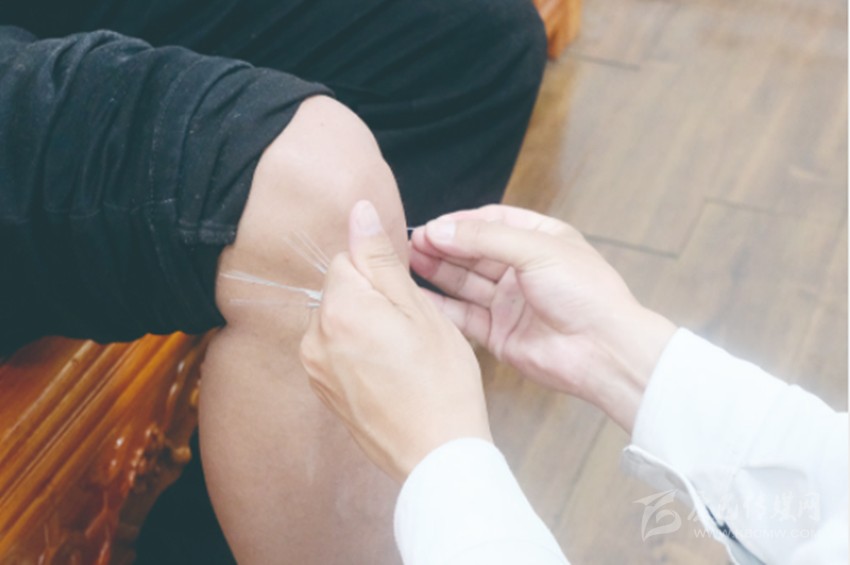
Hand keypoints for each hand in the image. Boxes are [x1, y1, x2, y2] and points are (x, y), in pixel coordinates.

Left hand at [299, 201, 491, 482]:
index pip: (347, 258)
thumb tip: (358, 211)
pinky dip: (357, 352)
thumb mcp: (419, 309)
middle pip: (340, 289)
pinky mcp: (321, 389)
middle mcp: (314, 336)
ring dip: (363, 326)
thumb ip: (381, 258)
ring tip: (400, 357)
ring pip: (338, 320)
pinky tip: (388, 374)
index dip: (382, 274)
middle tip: (409, 331)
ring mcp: (314, 367)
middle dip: (370, 299)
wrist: (436, 453)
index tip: (406, 301)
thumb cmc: (440, 380)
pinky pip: (335, 350)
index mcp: (340, 308)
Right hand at [410, 205, 675, 431]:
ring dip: (439, 271)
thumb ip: (484, 240)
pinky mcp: (499, 334)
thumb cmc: (585, 293)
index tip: (432, 225)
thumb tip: (440, 230)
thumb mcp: (536, 250)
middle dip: (444, 246)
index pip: (492, 222)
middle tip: (412, 242)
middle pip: (474, 252)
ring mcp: (510, 303)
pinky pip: (464, 316)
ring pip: (465, 282)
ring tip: (409, 260)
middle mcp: (523, 269)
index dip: (460, 222)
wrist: (603, 351)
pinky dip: (441, 306)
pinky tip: (417, 295)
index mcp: (541, 240)